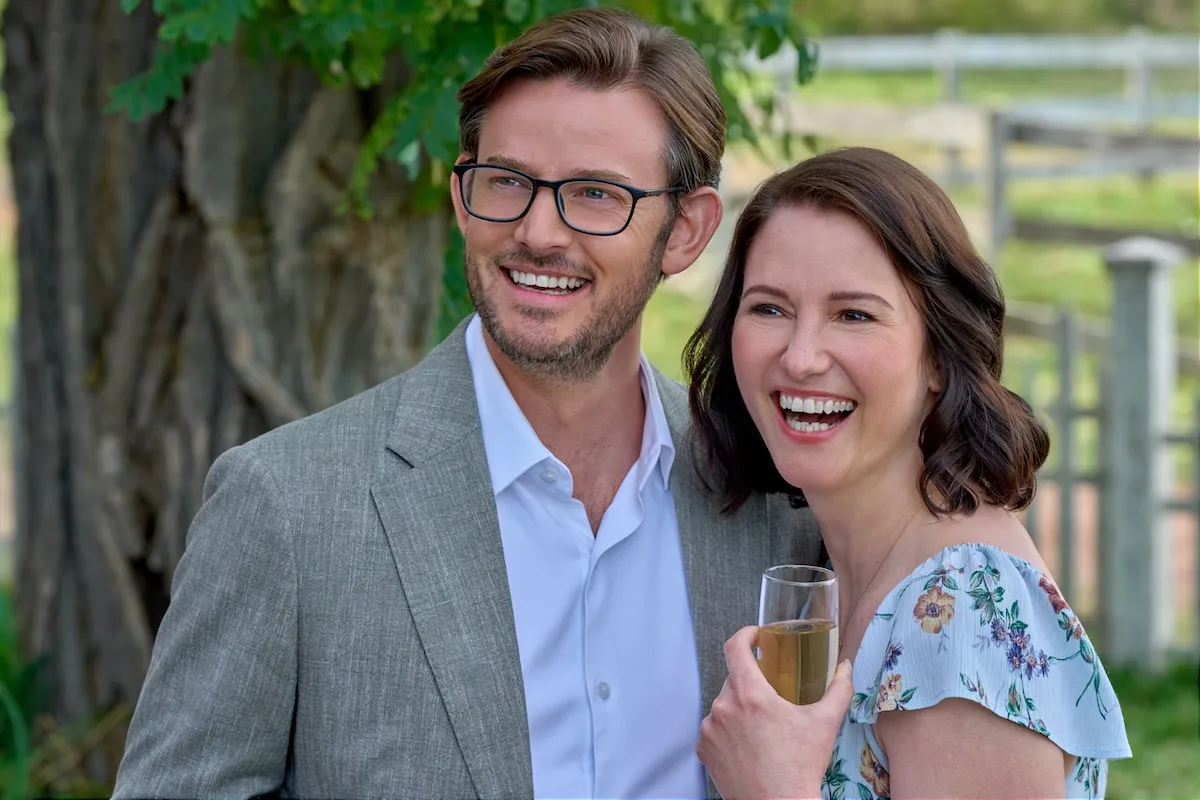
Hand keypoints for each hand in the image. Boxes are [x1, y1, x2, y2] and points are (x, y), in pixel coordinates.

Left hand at [696, 625, 853, 799]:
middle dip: (752, 683)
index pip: (734, 648)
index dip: (745, 635)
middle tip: (771, 698)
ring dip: (739, 709)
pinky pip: (713, 728)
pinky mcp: (704, 749)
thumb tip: (844, 667)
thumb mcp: (824, 724)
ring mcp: (710, 729)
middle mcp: (724, 708)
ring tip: (762, 729)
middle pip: (733, 680)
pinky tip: (747, 745)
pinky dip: (727, 731)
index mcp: (750, 695)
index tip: (755, 637)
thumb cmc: (800, 767)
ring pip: (723, 705)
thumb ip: (838, 689)